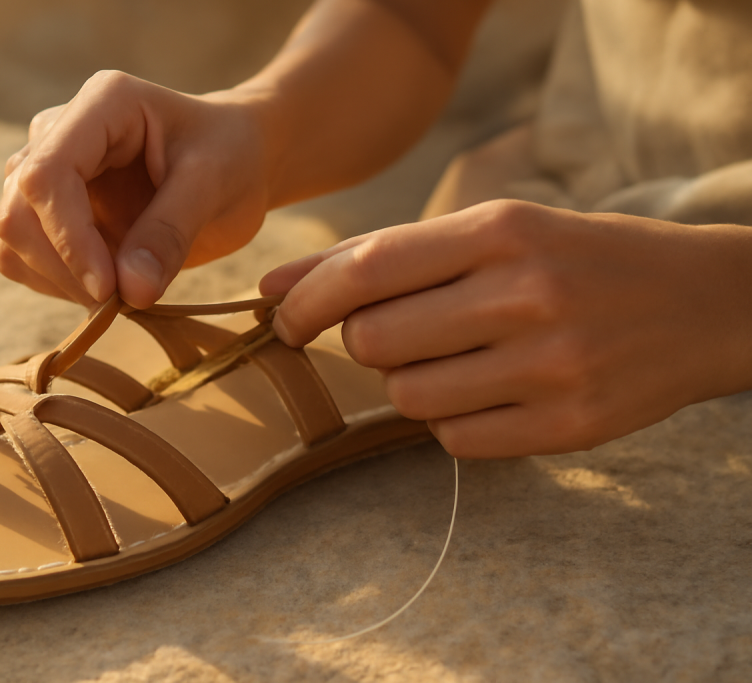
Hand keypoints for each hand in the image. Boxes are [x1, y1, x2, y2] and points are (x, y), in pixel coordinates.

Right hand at [0, 71, 271, 308]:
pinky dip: (56, 284)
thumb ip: (170, 233)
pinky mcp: (48, 210)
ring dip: (57, 280)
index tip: (109, 289)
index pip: (47, 174)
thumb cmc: (232, 158)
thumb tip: (129, 292)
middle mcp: (60, 132)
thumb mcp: (214, 186)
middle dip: (62, 268)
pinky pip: (22, 256)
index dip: (68, 238)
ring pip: (12, 237)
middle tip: (122, 301)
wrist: (237, 160)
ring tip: (121, 293)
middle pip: (18, 210)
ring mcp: (48, 170)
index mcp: (103, 105)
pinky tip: (105, 287)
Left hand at [261, 200, 751, 456]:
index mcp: (500, 230)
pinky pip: (454, 440)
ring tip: (456, 358)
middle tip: (398, 332)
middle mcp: (525, 294)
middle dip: (364, 341)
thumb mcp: (492, 229)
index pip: (365, 270)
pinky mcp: (568, 425)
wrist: (702, 302)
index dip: (306, 300)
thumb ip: (384, 254)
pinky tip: (489, 391)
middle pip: (373, 340)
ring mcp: (551, 365)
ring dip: (409, 382)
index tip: (285, 319)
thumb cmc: (574, 257)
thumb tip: (275, 286)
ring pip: (407, 396)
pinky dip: (452, 419)